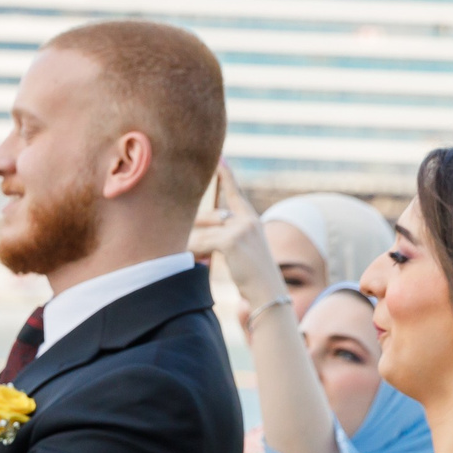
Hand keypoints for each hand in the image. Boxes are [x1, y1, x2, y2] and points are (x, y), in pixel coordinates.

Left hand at [188, 159, 290, 320]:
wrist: (269, 292)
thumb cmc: (255, 278)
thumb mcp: (243, 253)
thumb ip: (227, 239)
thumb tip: (198, 237)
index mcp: (252, 220)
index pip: (236, 194)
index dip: (227, 177)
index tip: (220, 159)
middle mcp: (248, 220)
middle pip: (210, 217)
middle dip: (194, 230)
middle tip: (182, 241)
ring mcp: (241, 228)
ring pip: (203, 232)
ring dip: (191, 246)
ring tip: (184, 256)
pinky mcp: (232, 240)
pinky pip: (203, 242)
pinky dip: (194, 252)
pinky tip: (189, 258)